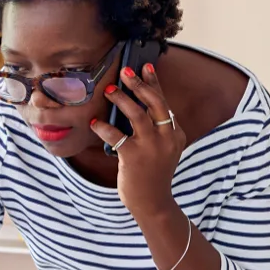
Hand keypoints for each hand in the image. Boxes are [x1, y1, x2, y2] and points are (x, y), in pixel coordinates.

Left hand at [91, 63, 186, 218]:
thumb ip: (154, 129)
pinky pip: (116, 136)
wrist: (153, 203)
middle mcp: (167, 138)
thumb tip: (133, 104)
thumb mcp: (162, 150)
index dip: (154, 83)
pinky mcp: (134, 157)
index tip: (146, 66)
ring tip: (110, 90)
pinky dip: (104, 127)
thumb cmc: (153, 174)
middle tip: (125, 71)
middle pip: (155, 103)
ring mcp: (151, 148)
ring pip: (137, 114)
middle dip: (139, 84)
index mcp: (175, 134)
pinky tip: (94, 122)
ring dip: (122, 100)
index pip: (164, 103)